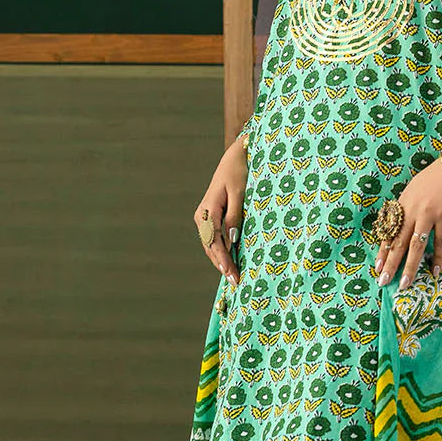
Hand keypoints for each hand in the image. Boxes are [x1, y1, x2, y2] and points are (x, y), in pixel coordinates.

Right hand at [194, 137, 245, 285]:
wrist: (235, 158)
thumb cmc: (239, 173)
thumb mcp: (240, 193)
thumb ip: (235, 216)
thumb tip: (232, 240)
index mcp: (209, 210)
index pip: (215, 242)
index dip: (224, 261)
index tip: (233, 274)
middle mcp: (202, 216)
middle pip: (210, 247)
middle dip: (222, 266)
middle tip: (235, 282)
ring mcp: (204, 217)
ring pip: (210, 245)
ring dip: (220, 262)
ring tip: (232, 277)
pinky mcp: (209, 217)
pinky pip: (213, 239)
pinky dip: (220, 252)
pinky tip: (229, 262)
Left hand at [375, 155, 441, 289]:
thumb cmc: (438, 175)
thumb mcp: (415, 187)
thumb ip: (408, 206)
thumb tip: (402, 224)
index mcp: (403, 202)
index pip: (388, 231)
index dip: (382, 250)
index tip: (376, 266)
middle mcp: (412, 210)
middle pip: (398, 242)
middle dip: (389, 264)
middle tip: (383, 281)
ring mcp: (428, 214)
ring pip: (415, 246)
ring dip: (409, 267)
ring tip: (405, 283)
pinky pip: (439, 242)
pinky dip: (437, 257)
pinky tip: (435, 271)